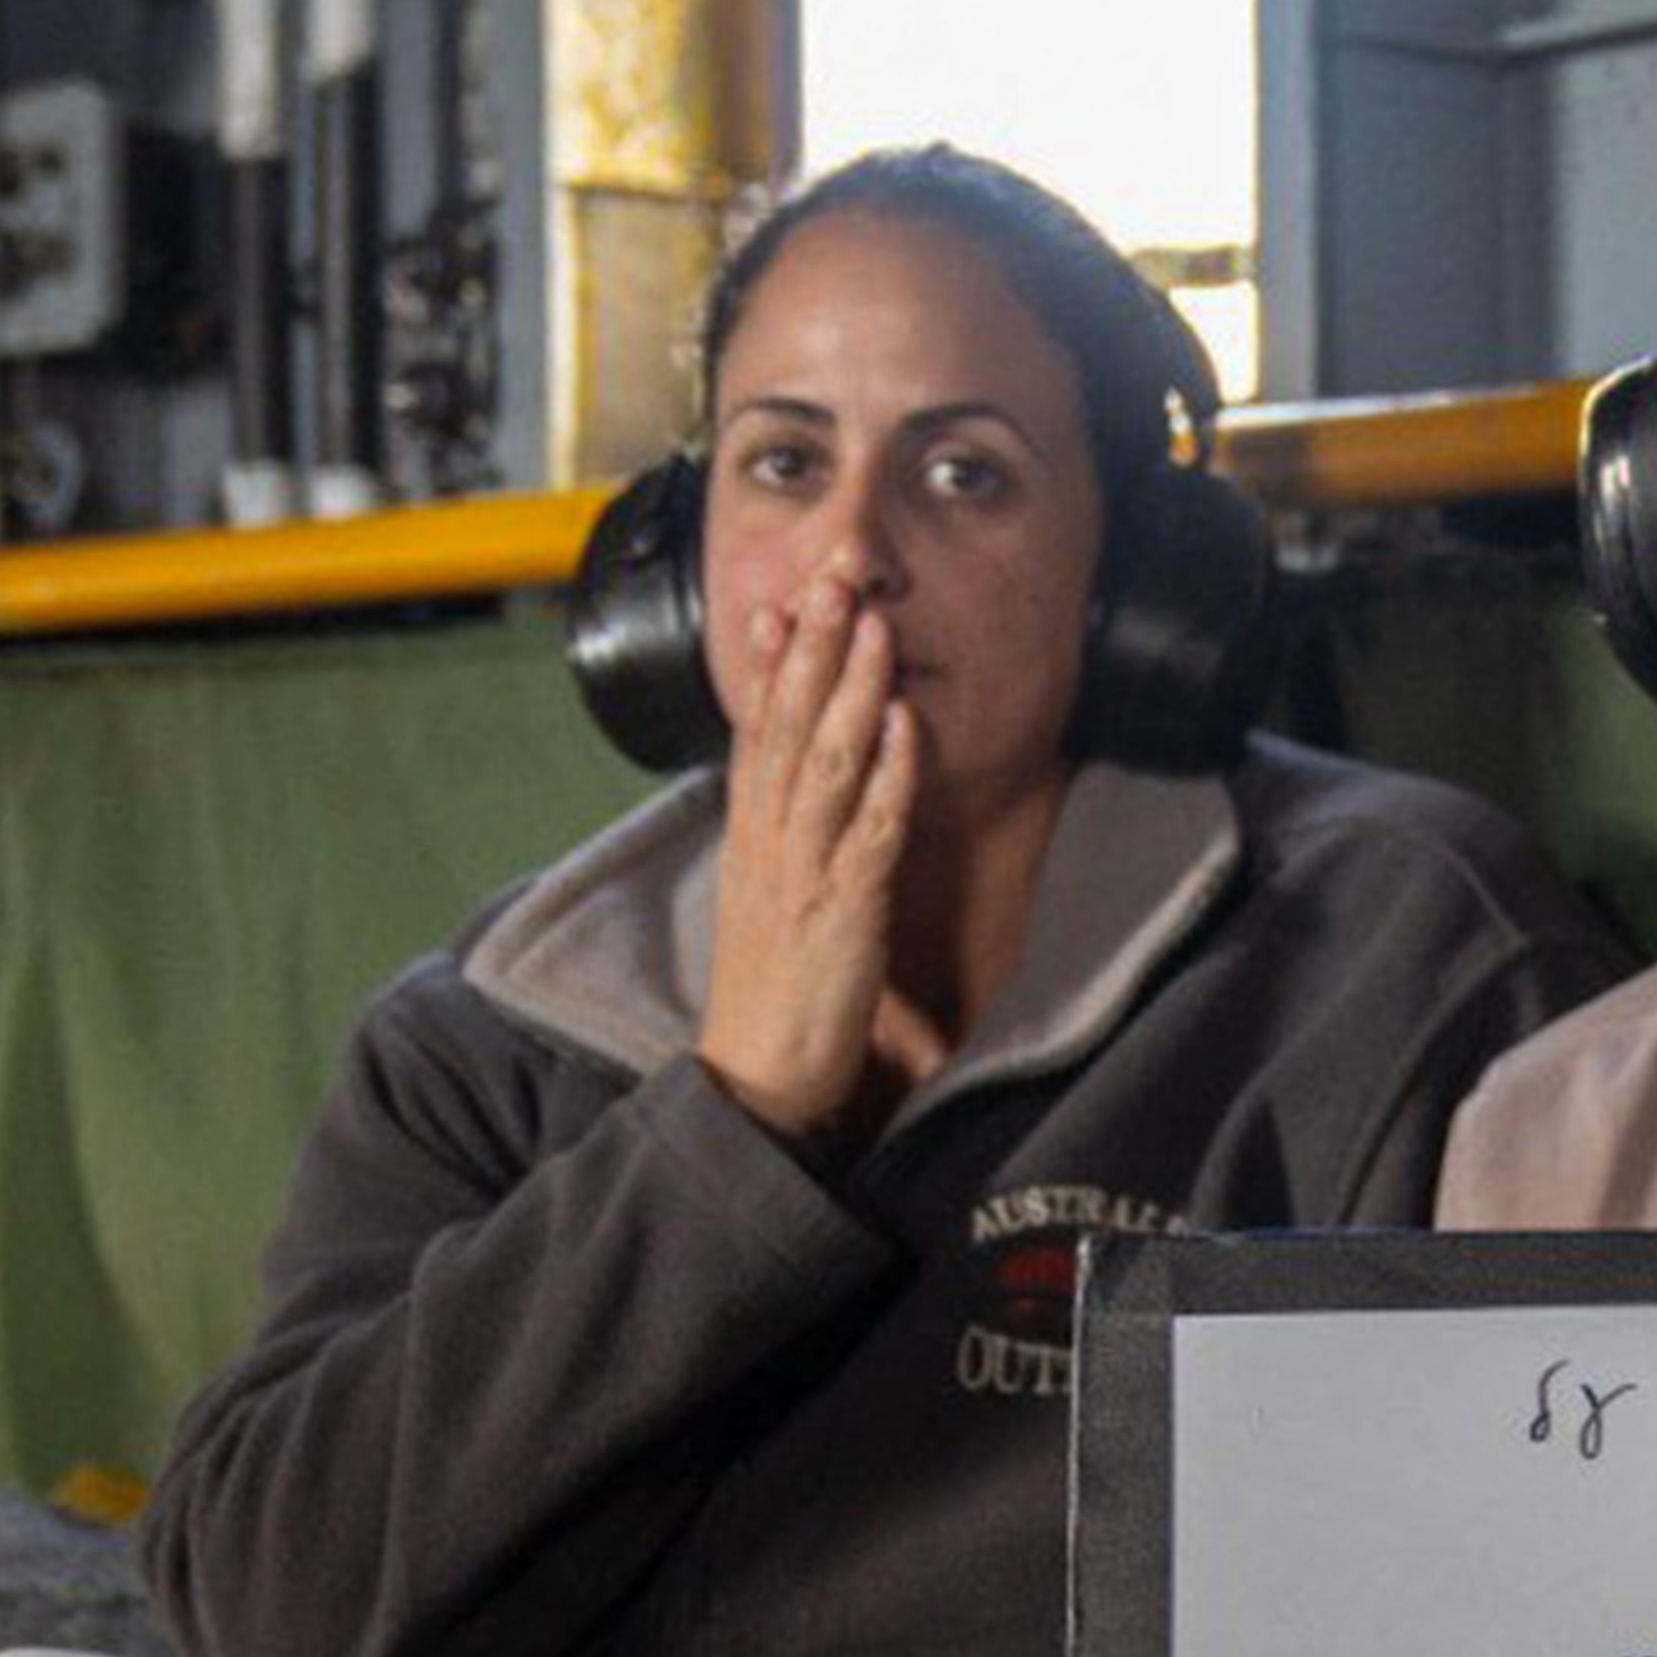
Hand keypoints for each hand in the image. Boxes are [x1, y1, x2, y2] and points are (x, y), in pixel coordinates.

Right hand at [694, 550, 917, 1142]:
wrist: (752, 1082)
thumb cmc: (770, 991)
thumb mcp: (765, 897)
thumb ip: (780, 838)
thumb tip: (792, 787)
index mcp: (749, 836)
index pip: (756, 730)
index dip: (769, 662)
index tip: (780, 596)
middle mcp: (769, 841)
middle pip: (788, 726)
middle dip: (812, 646)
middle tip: (834, 574)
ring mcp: (802, 872)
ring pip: (827, 763)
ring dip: (851, 690)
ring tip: (873, 624)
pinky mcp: (843, 911)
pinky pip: (869, 832)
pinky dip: (889, 776)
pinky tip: (907, 727)